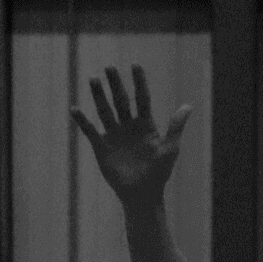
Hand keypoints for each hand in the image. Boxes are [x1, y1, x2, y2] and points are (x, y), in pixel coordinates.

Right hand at [72, 66, 190, 205]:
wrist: (142, 195)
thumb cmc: (159, 174)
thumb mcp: (170, 149)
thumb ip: (175, 127)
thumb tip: (188, 106)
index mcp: (146, 125)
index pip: (142, 98)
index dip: (139, 82)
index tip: (135, 65)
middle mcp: (128, 126)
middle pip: (121, 100)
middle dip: (116, 84)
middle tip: (109, 67)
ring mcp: (114, 136)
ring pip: (105, 111)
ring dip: (99, 96)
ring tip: (93, 79)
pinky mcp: (102, 147)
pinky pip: (90, 131)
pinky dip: (82, 121)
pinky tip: (75, 109)